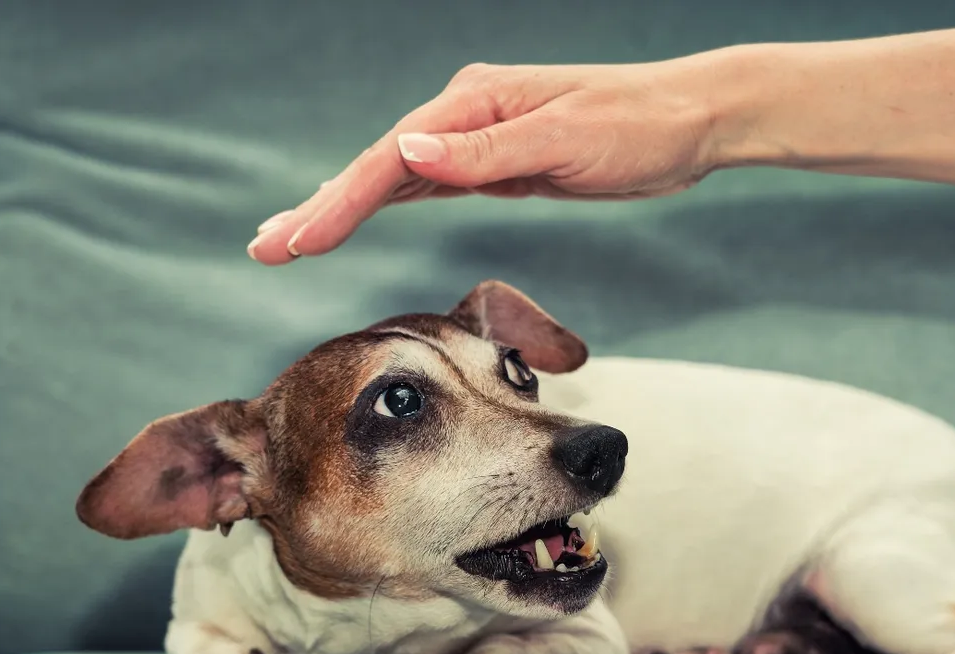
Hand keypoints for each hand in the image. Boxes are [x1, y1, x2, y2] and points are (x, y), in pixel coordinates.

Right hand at [247, 52, 745, 264]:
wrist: (689, 122)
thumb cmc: (636, 128)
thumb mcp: (563, 139)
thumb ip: (485, 151)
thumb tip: (410, 155)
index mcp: (475, 104)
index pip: (390, 161)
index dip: (338, 203)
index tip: (295, 241)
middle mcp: (468, 117)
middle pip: (378, 167)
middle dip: (321, 208)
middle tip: (265, 247)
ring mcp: (481, 139)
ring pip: (396, 178)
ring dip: (344, 206)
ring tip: (293, 235)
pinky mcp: (500, 162)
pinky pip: (430, 185)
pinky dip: (389, 202)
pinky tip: (363, 213)